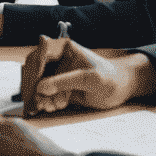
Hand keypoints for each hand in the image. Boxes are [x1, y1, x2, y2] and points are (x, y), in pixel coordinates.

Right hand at [20, 36, 155, 115]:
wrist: (122, 88)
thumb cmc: (109, 78)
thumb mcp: (89, 79)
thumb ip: (65, 82)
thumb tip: (40, 88)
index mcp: (63, 48)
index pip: (40, 56)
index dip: (34, 71)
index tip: (34, 88)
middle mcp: (56, 58)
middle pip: (34, 69)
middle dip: (34, 87)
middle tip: (35, 102)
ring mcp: (57, 73)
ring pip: (37, 83)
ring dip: (39, 96)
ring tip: (47, 107)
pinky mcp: (59, 86)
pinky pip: (44, 93)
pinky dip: (44, 101)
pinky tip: (50, 107)